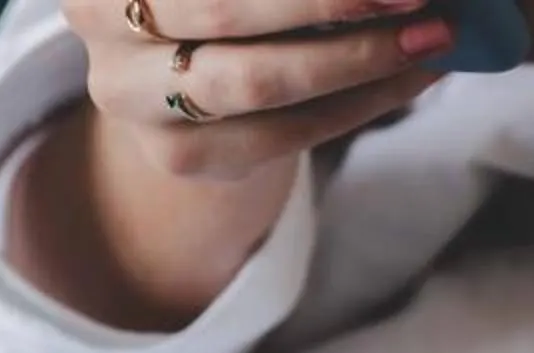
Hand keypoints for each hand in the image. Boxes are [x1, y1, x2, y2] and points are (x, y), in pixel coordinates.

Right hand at [62, 0, 452, 182]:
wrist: (173, 62)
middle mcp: (100, 18)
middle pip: (224, 8)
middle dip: (329, 0)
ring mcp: (131, 99)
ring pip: (257, 82)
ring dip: (358, 58)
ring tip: (434, 37)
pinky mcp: (180, 156)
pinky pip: (284, 133)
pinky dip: (361, 101)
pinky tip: (413, 75)